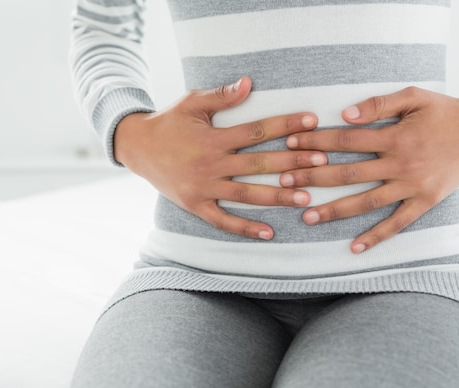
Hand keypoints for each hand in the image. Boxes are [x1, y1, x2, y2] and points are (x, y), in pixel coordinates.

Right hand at [114, 76, 325, 239]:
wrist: (137, 148)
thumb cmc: (169, 122)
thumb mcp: (192, 103)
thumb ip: (221, 96)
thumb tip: (250, 83)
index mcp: (213, 137)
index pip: (257, 130)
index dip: (286, 124)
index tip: (312, 121)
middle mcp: (211, 164)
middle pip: (259, 164)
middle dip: (293, 163)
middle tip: (321, 163)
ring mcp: (204, 188)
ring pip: (247, 194)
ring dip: (278, 197)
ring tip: (307, 198)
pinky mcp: (196, 205)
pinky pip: (223, 220)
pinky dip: (246, 227)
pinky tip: (269, 232)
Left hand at [279, 86, 458, 252]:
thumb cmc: (444, 111)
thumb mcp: (414, 97)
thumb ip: (379, 105)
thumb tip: (345, 115)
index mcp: (396, 136)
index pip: (346, 140)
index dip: (316, 142)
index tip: (290, 145)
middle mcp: (402, 164)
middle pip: (349, 173)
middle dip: (313, 178)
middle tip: (283, 184)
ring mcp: (414, 186)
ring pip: (367, 202)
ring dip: (335, 210)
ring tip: (307, 218)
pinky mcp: (426, 202)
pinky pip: (398, 223)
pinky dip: (377, 236)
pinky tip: (354, 247)